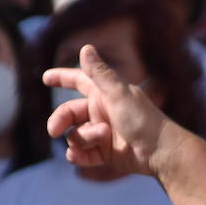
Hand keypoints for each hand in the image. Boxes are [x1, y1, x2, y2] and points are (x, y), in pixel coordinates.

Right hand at [44, 45, 172, 177]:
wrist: (160, 151)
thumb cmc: (143, 119)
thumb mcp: (119, 94)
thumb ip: (100, 73)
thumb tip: (85, 47)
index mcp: (104, 94)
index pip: (79, 81)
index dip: (62, 78)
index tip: (45, 78)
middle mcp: (101, 112)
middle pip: (68, 113)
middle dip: (59, 120)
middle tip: (53, 130)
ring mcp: (102, 133)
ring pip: (74, 135)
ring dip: (82, 138)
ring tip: (102, 137)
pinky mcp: (104, 153)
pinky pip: (81, 154)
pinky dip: (78, 156)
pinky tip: (78, 157)